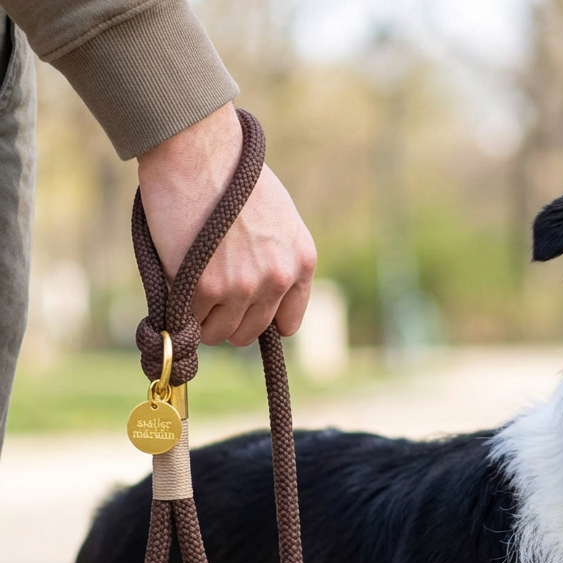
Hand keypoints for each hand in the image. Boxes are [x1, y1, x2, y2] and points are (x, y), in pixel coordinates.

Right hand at [137, 103, 316, 345]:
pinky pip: (193, 320)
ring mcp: (244, 286)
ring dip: (202, 319)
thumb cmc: (229, 172)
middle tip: (206, 295)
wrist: (198, 147)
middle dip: (228, 318)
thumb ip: (275, 255)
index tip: (243, 311)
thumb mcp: (277, 216)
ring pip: (221, 333)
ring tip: (189, 288)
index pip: (288, 322)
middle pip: (250, 331)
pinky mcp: (208, 288)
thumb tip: (259, 290)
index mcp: (302, 261)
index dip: (262, 319)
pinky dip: (181, 309)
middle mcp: (279, 278)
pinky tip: (176, 281)